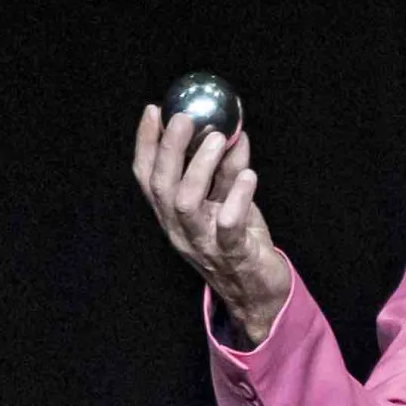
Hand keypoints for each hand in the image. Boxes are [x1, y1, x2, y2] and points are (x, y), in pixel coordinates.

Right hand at [132, 103, 291, 346]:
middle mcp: (179, 229)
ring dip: (200, 167)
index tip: (154, 110)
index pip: (148, 177)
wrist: (259, 295)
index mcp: (172, 216)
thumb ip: (227, 172)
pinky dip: (238, 197)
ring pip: (185, 203)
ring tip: (218, 138)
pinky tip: (249, 174)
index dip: (146, 143)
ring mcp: (202, 244)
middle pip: (161, 186)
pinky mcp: (231, 255)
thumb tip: (234, 133)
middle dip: (169, 148)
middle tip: (184, 118)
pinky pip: (228, 225)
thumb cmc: (241, 244)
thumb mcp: (231, 201)